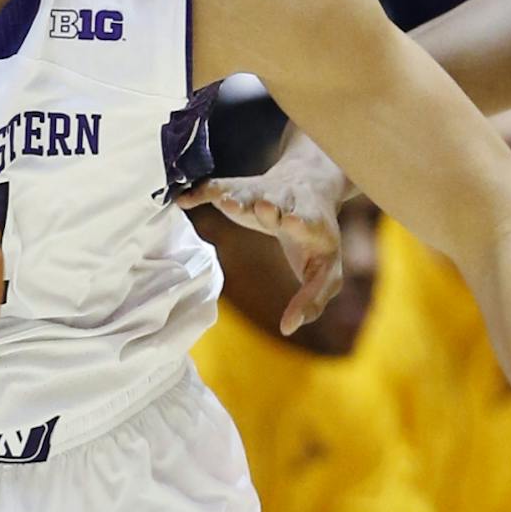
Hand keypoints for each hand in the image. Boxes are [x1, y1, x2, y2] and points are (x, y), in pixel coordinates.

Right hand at [180, 144, 350, 332]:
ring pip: (249, 193)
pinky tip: (184, 198)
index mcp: (312, 224)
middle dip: (270, 207)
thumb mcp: (326, 272)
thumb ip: (311, 301)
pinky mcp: (242, 188)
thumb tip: (287, 328)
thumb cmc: (317, 241)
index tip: (293, 222)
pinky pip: (219, 188)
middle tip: (264, 207)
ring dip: (239, 198)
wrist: (312, 182)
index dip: (300, 223)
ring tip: (227, 201)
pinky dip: (202, 192)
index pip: (307, 222)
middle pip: (278, 204)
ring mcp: (263, 193)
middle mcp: (288, 204)